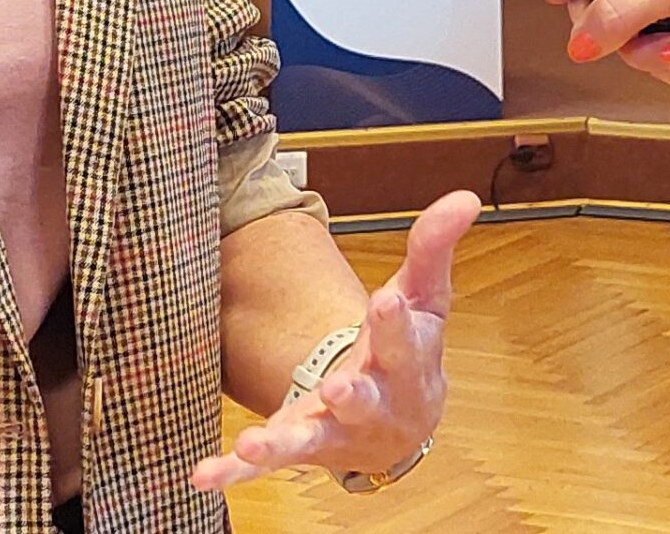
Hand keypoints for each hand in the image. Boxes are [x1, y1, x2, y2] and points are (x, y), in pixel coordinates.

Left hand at [189, 190, 480, 491]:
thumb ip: (433, 246)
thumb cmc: (411, 349)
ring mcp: (334, 430)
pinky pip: (268, 465)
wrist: (403, 426)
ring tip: (254, 443)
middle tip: (338, 388)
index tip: (385, 299)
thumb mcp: (426, 296)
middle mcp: (372, 402)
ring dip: (283, 442)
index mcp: (405, 360)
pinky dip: (237, 470)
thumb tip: (464, 196)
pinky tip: (205, 473)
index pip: (405, 337)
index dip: (396, 320)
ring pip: (310, 438)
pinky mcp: (302, 446)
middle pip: (363, 397)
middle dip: (351, 393)